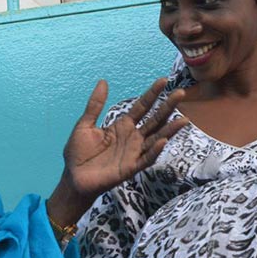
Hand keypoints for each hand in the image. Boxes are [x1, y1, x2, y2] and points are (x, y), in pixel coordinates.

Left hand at [63, 78, 185, 197]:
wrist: (73, 177)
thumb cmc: (78, 152)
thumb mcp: (85, 124)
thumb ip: (95, 105)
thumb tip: (103, 82)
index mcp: (122, 126)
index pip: (141, 107)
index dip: (152, 94)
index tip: (164, 80)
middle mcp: (132, 138)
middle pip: (154, 120)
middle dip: (167, 107)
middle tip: (181, 93)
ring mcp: (133, 153)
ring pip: (156, 139)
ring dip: (169, 130)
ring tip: (183, 119)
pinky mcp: (130, 168)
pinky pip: (146, 159)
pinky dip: (155, 151)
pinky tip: (163, 141)